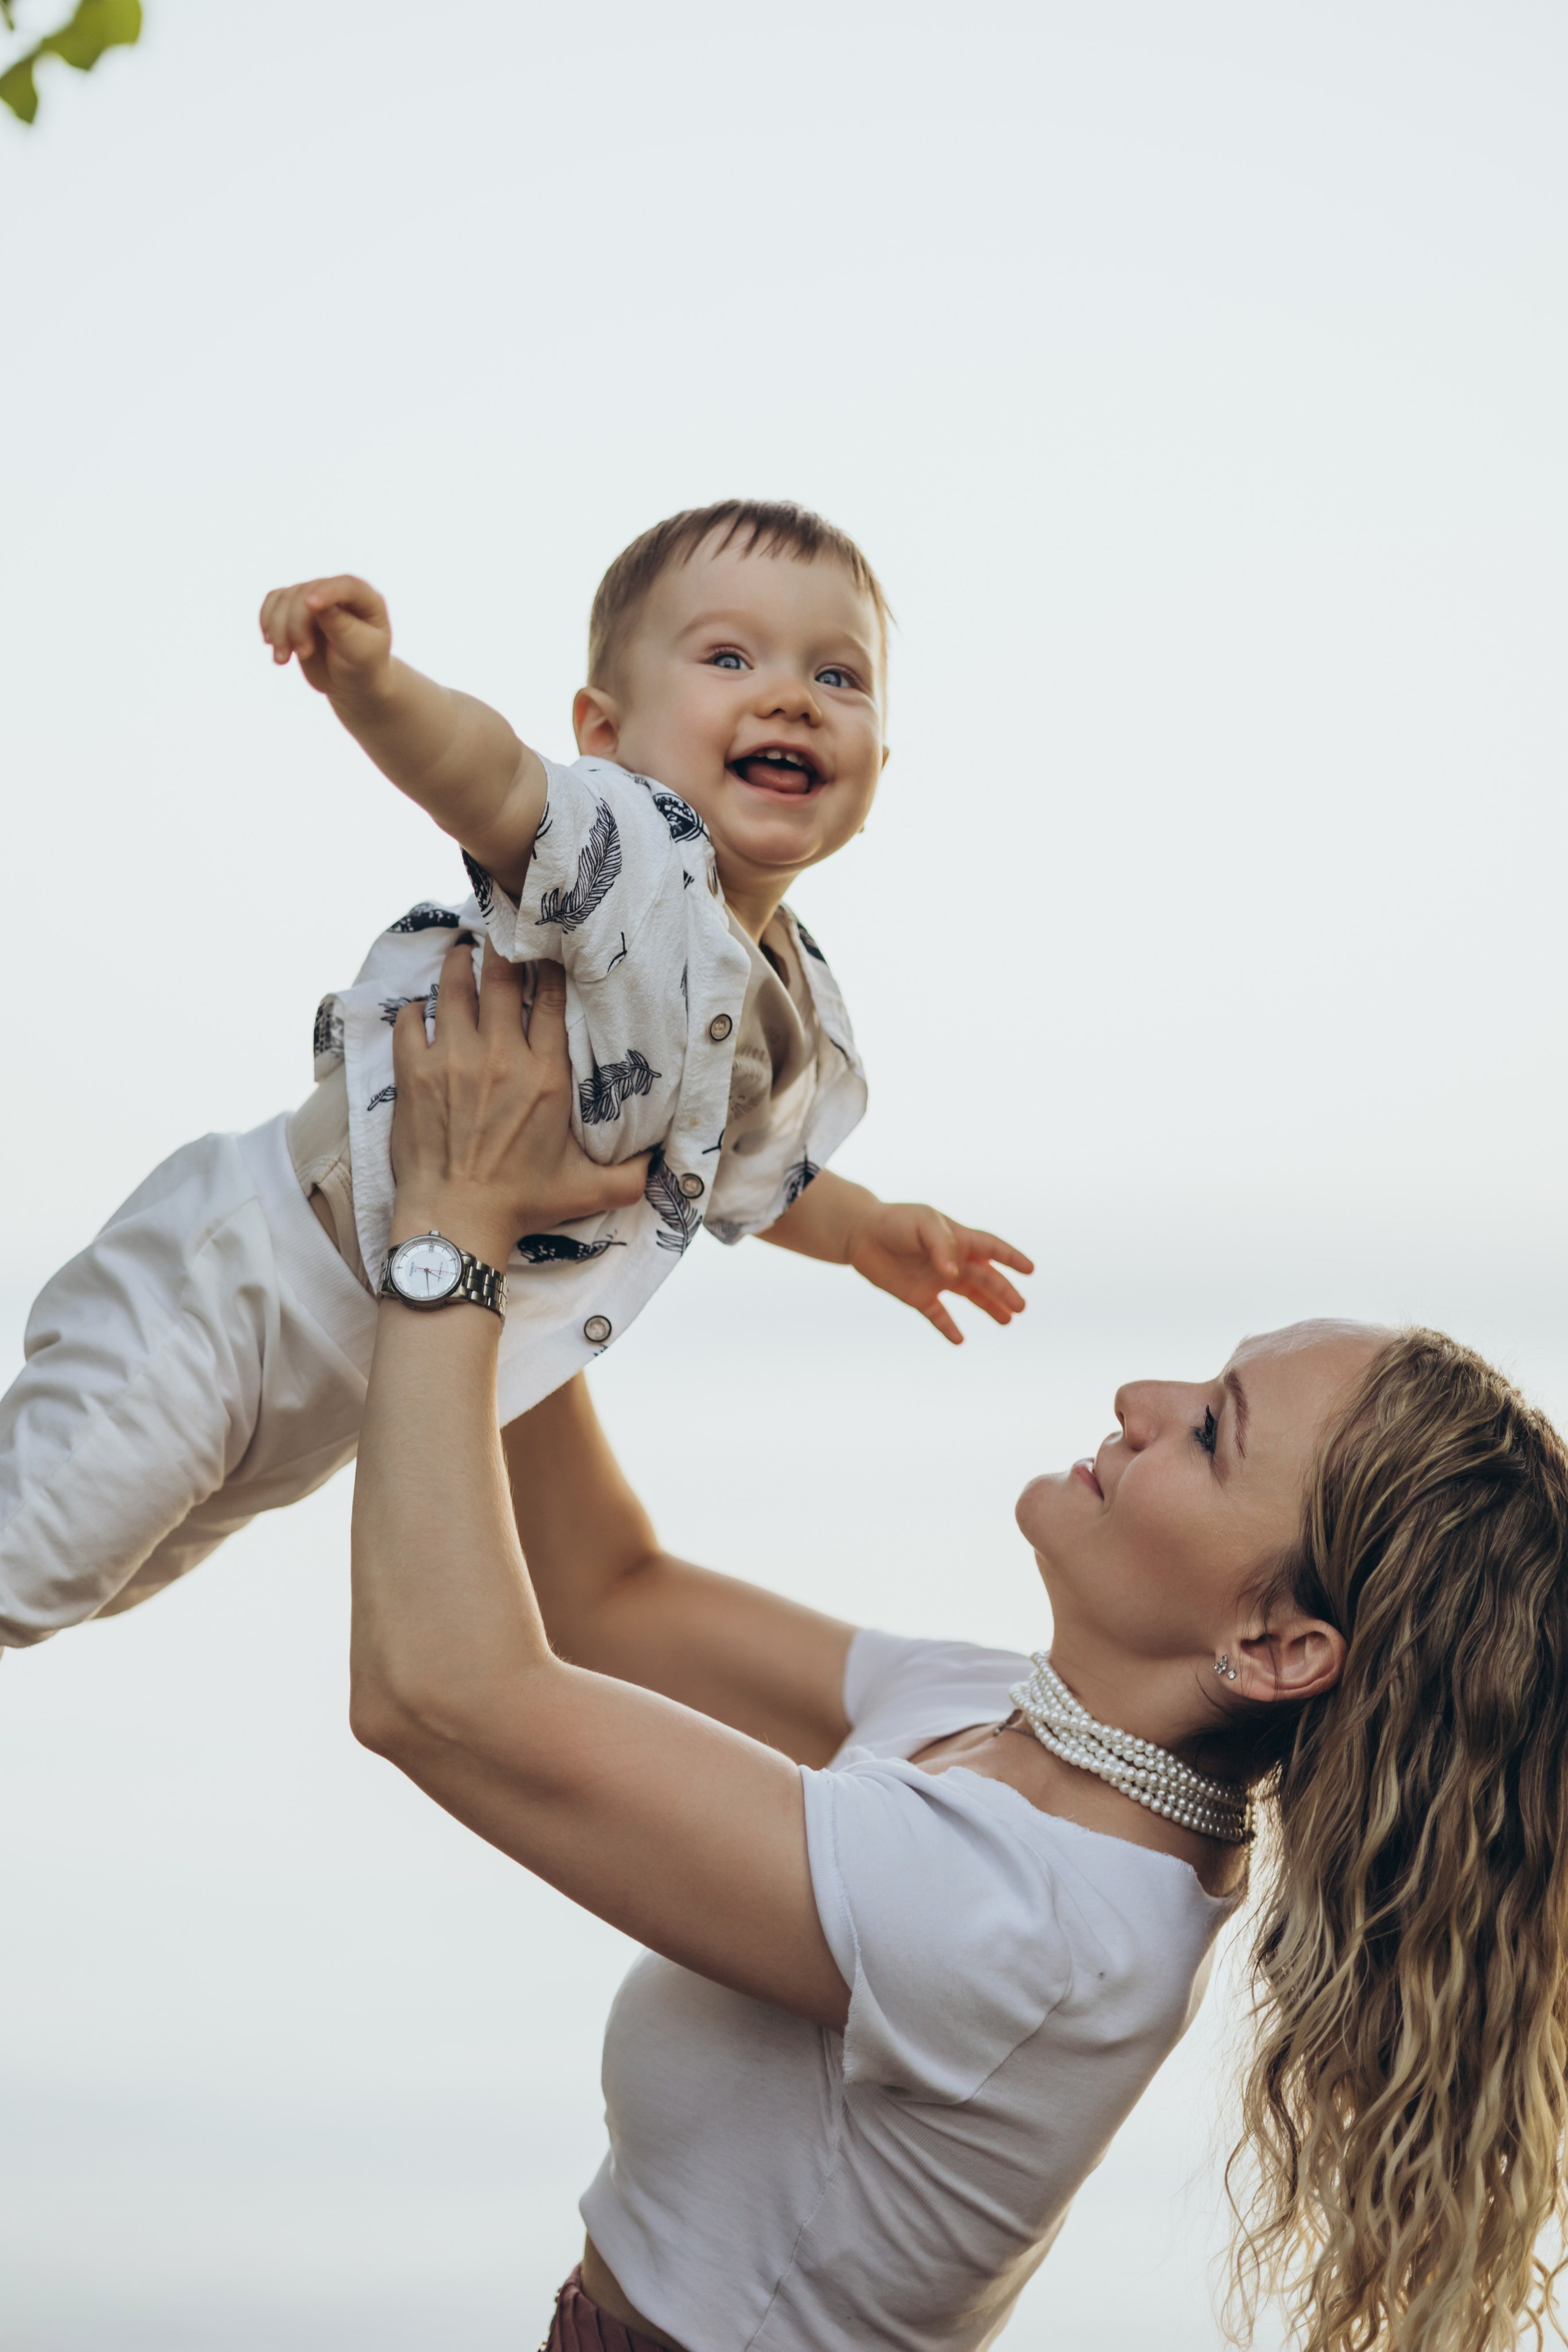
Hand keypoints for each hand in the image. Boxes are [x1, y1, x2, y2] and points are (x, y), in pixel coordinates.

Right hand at [259, 573, 391, 703]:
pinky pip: (273, 602)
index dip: (326, 591)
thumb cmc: (362, 667)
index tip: (310, 604)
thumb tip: (318, 605)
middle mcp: (338, 593)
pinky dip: (267, 622)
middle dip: (297, 624)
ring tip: (282, 659)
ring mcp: (315, 598)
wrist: (350, 683)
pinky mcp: (295, 609)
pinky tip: (271, 643)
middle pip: (306, 593)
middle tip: (302, 654)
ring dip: (278, 629)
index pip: (345, 585)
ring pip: (284, 598)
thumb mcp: (360, 652)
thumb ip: (342, 627)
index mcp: (365, 600)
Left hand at [389, 940, 646, 1269]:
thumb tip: (661, 1164)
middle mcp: (500, 1058)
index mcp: (545, 1076)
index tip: (546, 951)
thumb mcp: (587, 1191)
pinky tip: (420, 1007)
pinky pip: (408, 1021)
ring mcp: (452, 1060)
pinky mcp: (412, 1073)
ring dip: (457, 964)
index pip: (550, 999)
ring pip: (453, 987)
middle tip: (501, 936)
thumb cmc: (521, 1205)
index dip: (549, 967)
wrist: (456, 1222)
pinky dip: (413, 1009)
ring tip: (460, 953)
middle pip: (500, 976)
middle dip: (502, 949)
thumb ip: (630, 1176)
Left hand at [847, 1202, 1032, 1345]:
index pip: (991, 1248)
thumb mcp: (923, 1223)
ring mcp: (936, 1279)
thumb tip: (953, 1274)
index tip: (1030, 1269)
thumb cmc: (895, 1222)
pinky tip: (960, 1340)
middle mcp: (951, 1261)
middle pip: (985, 1277)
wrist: (860, 1234)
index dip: (1011, 1257)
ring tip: (1007, 1321)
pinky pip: (938, 1315)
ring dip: (989, 1308)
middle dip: (1004, 1291)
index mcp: (958, 1239)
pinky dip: (949, 1328)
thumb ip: (942, 1245)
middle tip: (1021, 1306)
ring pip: (970, 1296)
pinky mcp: (918, 1296)